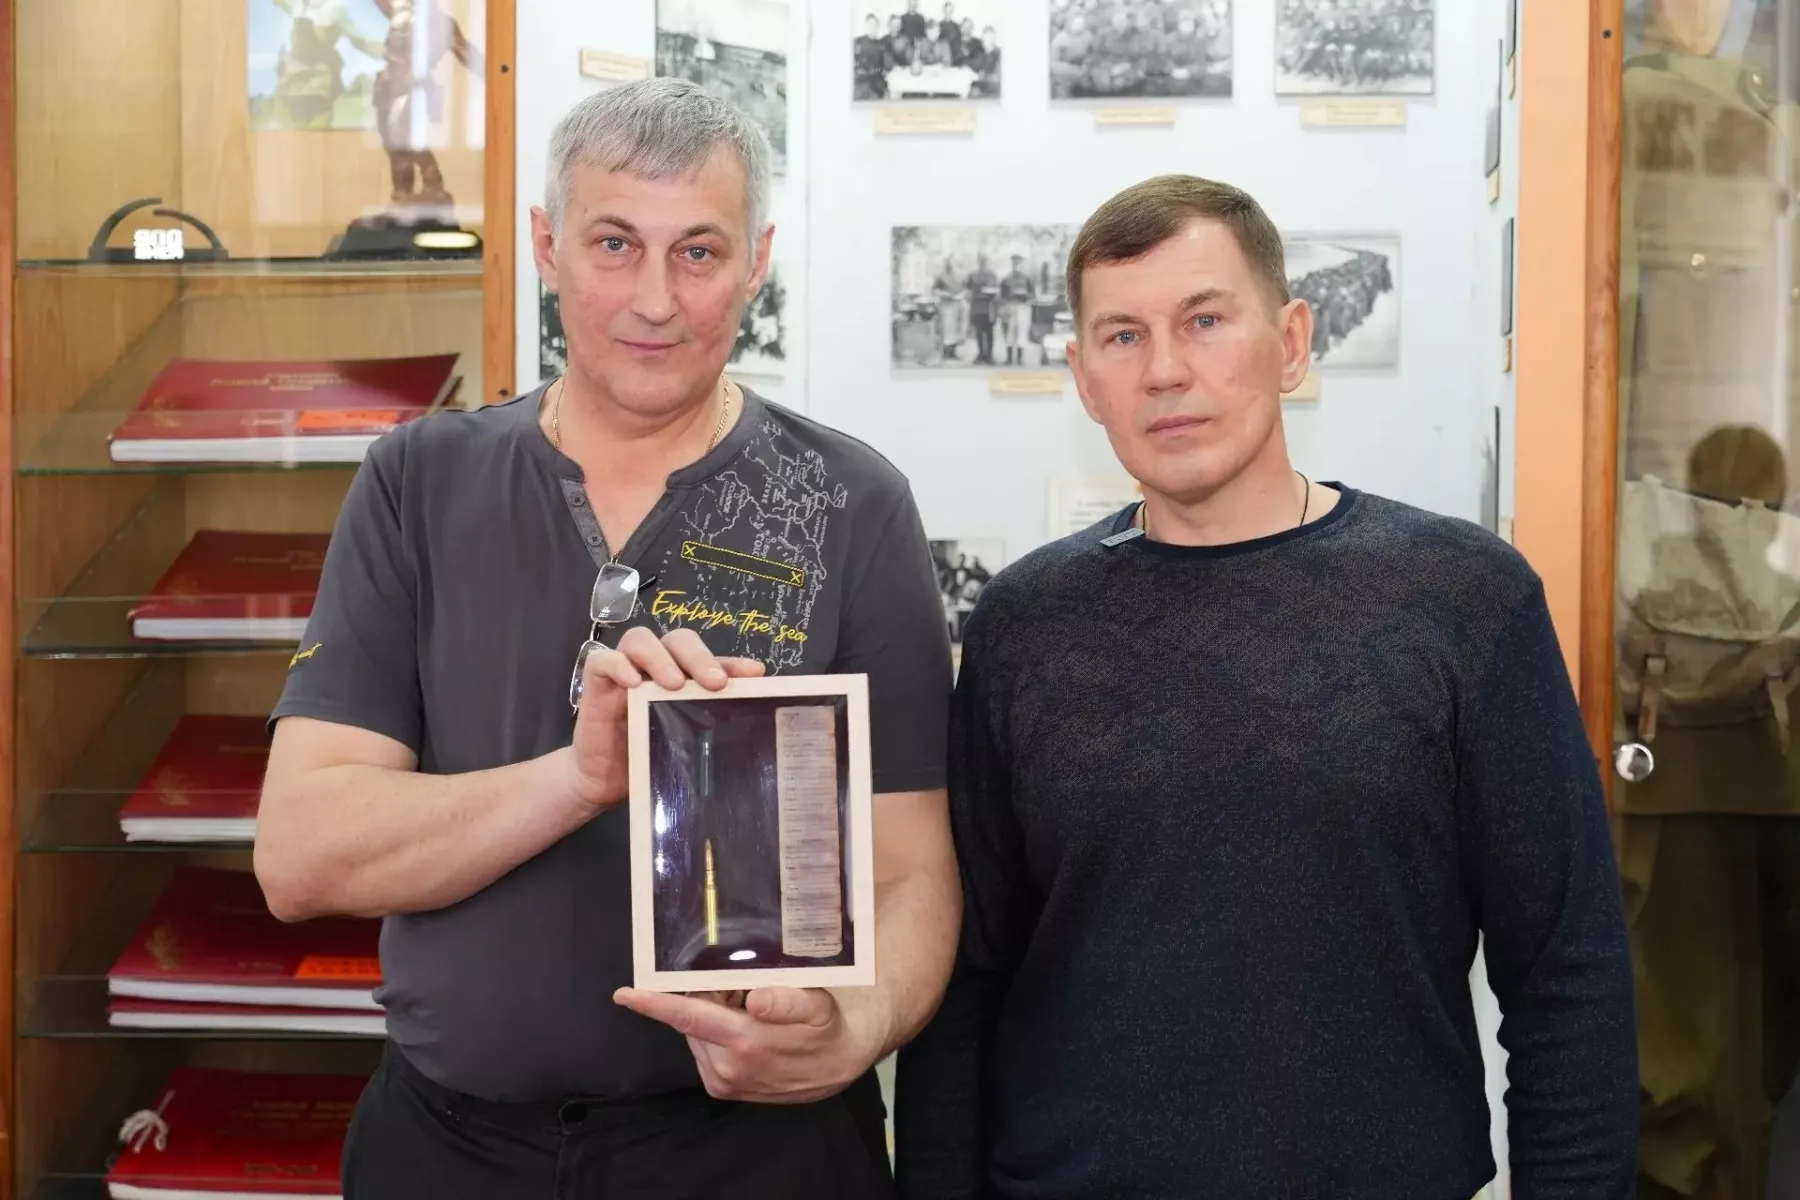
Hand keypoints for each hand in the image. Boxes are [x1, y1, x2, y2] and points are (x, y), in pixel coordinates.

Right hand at [567, 627, 764, 808]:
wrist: (605, 781)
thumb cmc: (650, 757)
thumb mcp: (686, 741)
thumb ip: (711, 723)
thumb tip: (754, 716)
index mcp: (683, 676)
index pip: (709, 658)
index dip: (732, 662)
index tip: (755, 674)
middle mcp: (656, 666)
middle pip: (678, 640)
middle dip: (699, 657)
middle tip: (715, 683)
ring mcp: (625, 671)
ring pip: (640, 639)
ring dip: (660, 657)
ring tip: (674, 684)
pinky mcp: (596, 683)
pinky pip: (602, 660)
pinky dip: (618, 665)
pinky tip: (633, 683)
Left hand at [612, 985, 888, 1104]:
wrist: (837, 1064)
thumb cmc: (823, 1027)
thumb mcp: (816, 1004)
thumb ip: (787, 999)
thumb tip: (756, 1000)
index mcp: (745, 1041)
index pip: (688, 1017)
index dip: (654, 1005)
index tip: (625, 995)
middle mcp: (727, 1066)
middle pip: (691, 1020)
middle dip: (703, 999)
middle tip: (735, 987)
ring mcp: (723, 1081)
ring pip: (696, 1035)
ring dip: (710, 1017)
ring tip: (745, 1010)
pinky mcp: (724, 1089)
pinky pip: (704, 1051)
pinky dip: (714, 1035)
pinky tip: (742, 1029)